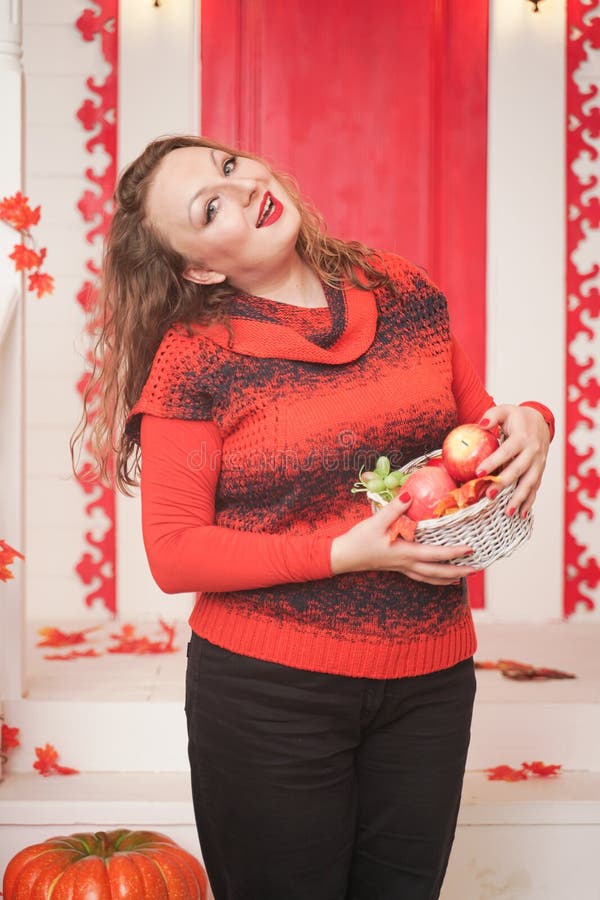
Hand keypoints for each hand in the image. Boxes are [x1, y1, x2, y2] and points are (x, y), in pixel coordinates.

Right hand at [330, 495, 477, 585]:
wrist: (343, 557)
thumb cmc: (359, 539)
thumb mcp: (376, 521)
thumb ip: (394, 508)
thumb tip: (410, 494)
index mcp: (405, 552)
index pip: (435, 555)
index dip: (454, 552)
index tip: (470, 548)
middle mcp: (406, 564)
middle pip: (437, 572)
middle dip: (458, 571)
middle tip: (477, 568)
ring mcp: (402, 568)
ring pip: (430, 578)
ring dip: (449, 578)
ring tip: (464, 576)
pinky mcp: (397, 568)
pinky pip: (421, 577)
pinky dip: (434, 579)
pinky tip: (440, 578)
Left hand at [475, 404, 550, 517]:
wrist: (540, 421)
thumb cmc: (517, 417)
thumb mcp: (505, 410)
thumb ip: (492, 415)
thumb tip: (481, 424)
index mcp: (523, 437)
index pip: (507, 451)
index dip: (494, 462)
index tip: (479, 473)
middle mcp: (533, 452)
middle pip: (519, 470)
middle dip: (504, 484)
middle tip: (489, 495)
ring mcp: (538, 463)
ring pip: (529, 483)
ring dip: (519, 498)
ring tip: (507, 512)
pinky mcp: (540, 471)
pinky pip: (535, 488)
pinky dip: (529, 502)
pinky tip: (520, 514)